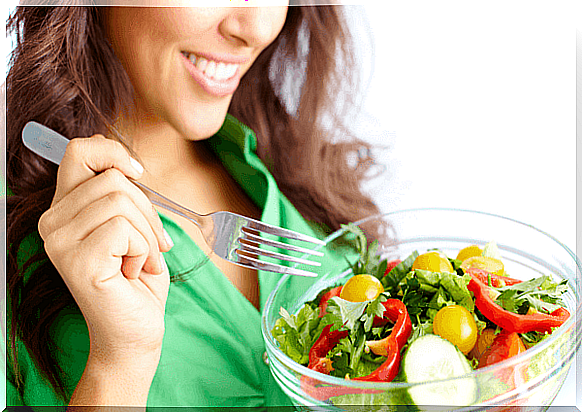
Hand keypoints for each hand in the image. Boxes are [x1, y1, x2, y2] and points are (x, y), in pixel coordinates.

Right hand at [38, 135, 172, 369]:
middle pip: (112, 178)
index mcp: (64, 209)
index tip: (138, 174)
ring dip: (148, 234)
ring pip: (120, 200)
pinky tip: (134, 271)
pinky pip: (124, 228)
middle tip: (154, 244)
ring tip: (142, 261)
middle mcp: (52, 223)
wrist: (135, 330)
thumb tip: (128, 164)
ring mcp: (60, 242)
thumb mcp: (133, 225)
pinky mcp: (77, 260)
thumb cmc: (138, 277)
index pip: (79, 151)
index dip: (114, 152)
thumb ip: (122, 194)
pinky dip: (144, 249)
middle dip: (147, 210)